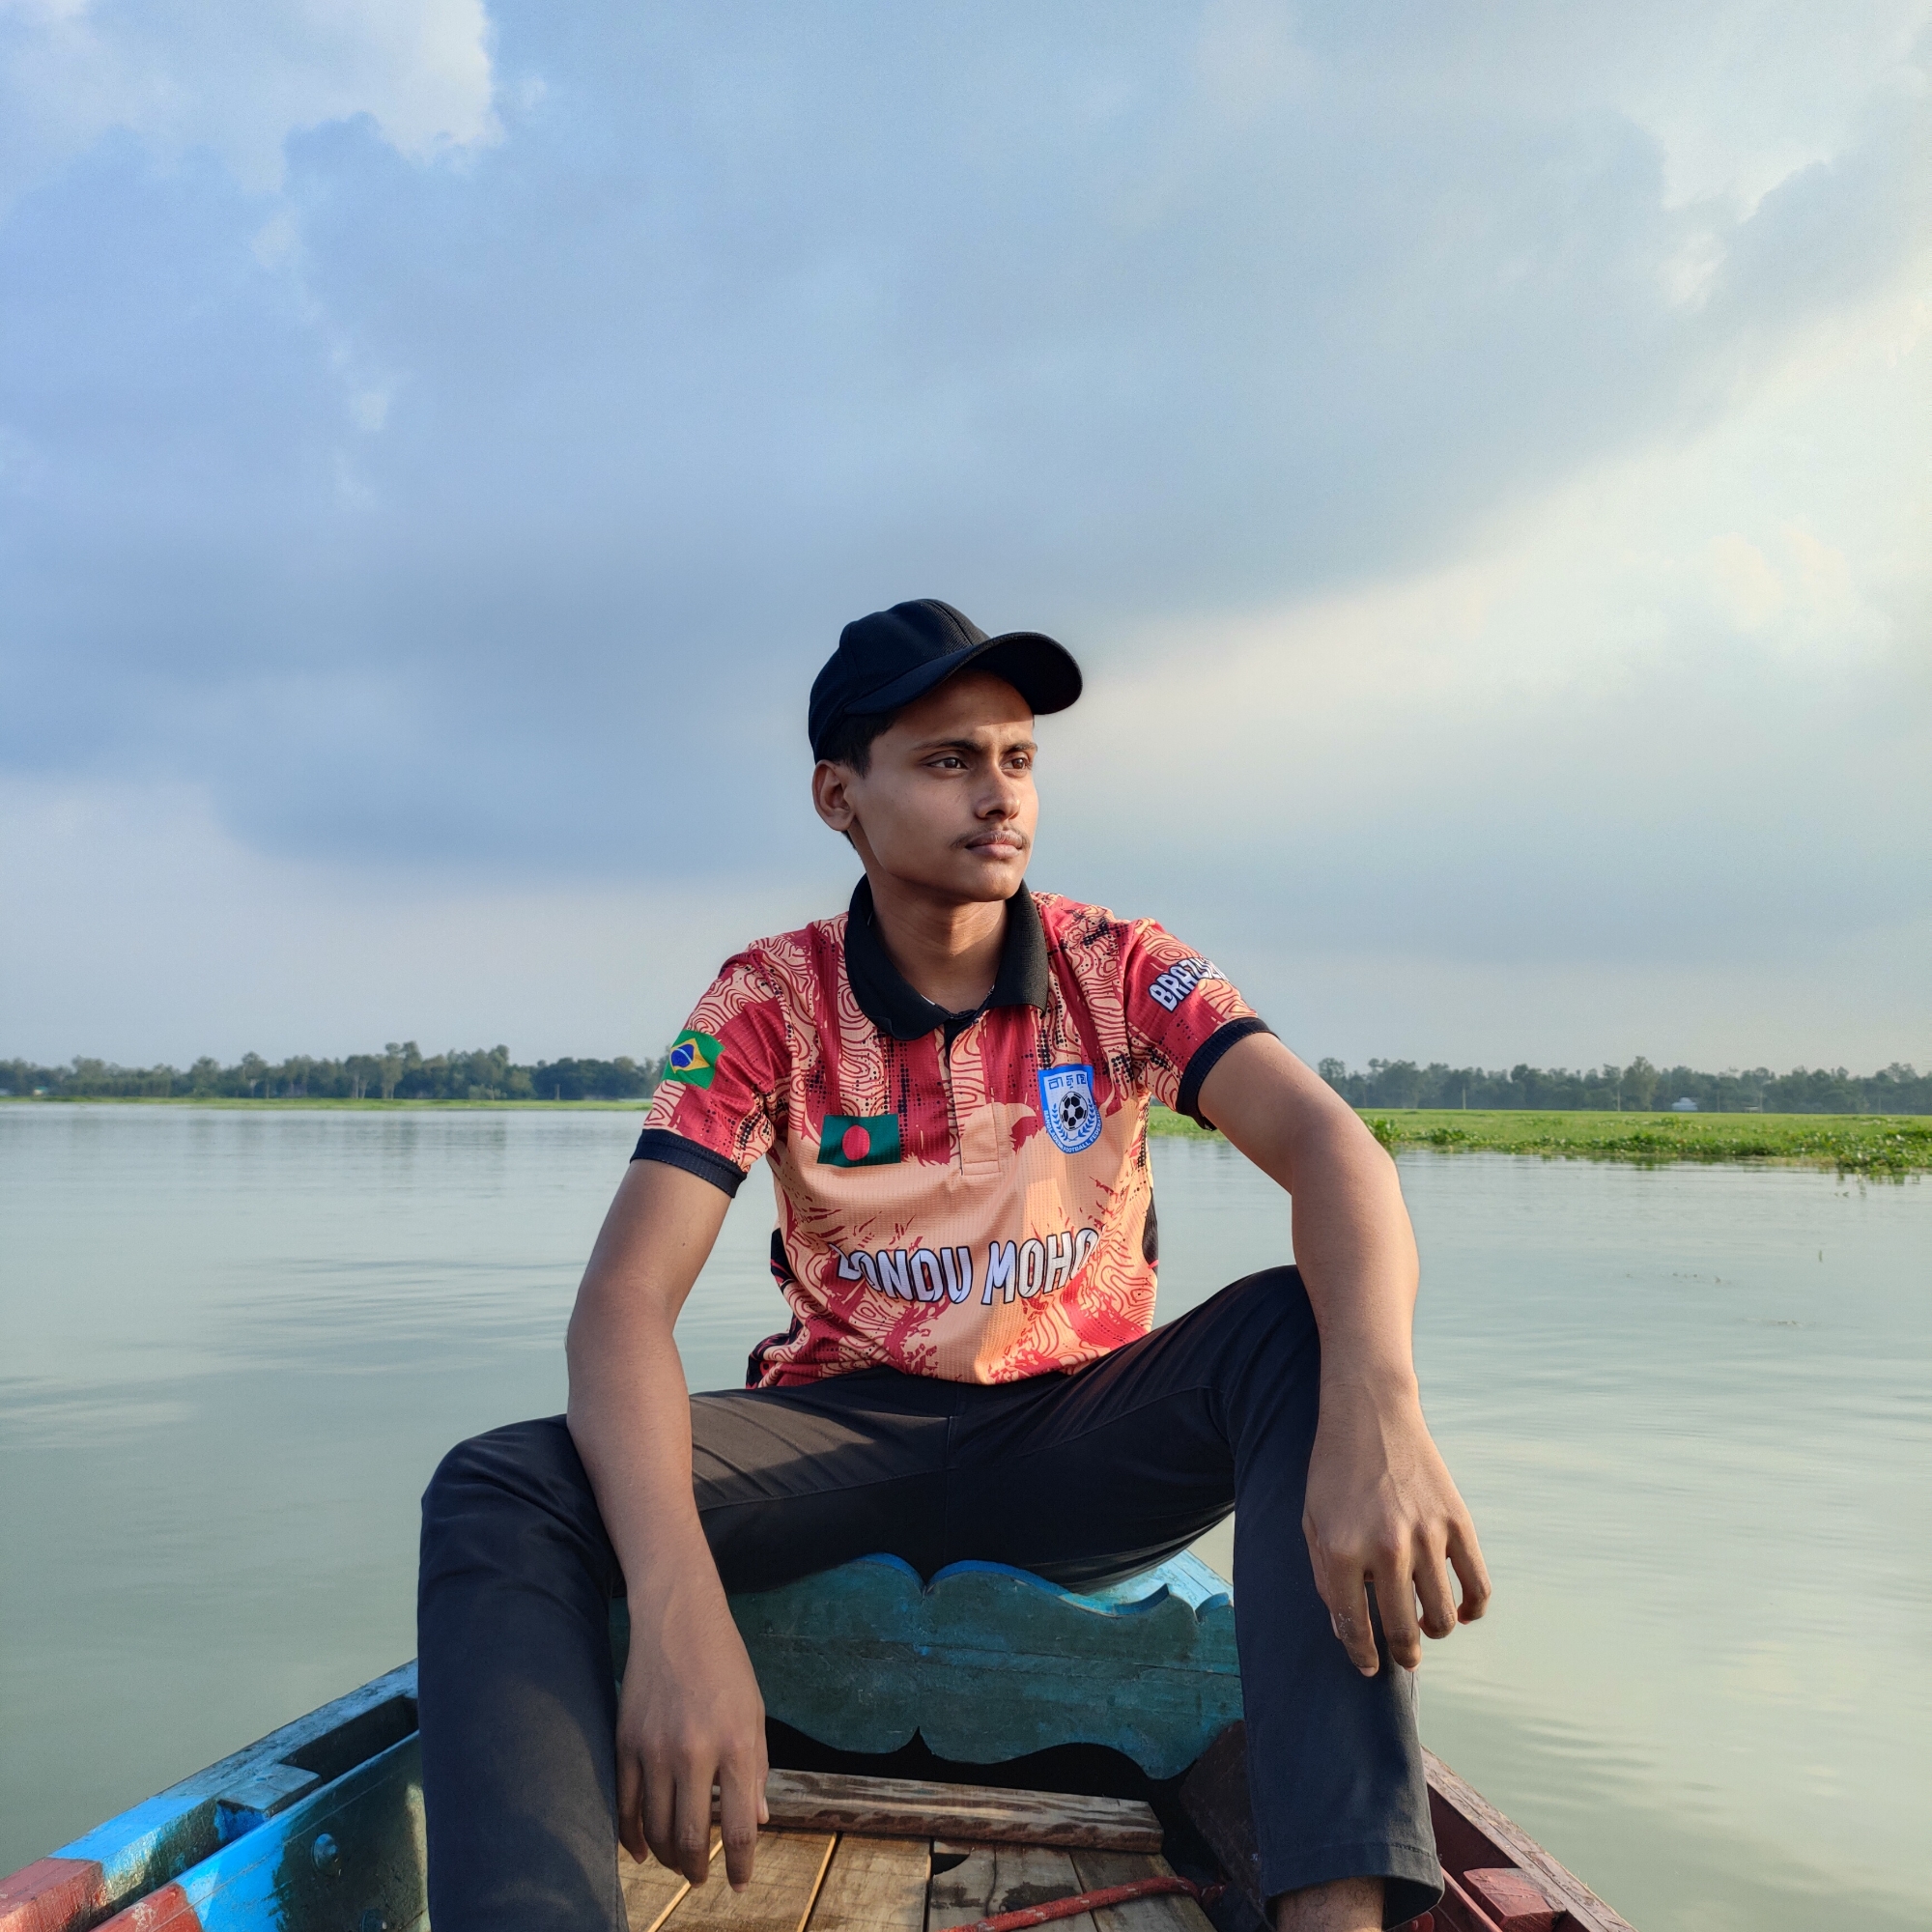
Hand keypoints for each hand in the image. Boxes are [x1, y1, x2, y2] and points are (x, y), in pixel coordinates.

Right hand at [616, 1565, 768, 1888]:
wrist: (678, 1619)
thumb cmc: (725, 1665)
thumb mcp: (754, 1713)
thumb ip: (757, 1770)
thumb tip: (757, 1821)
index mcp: (736, 1744)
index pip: (737, 1827)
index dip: (739, 1865)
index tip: (739, 1884)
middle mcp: (694, 1750)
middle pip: (688, 1837)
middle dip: (696, 1869)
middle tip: (701, 1879)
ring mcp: (654, 1748)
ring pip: (654, 1828)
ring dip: (666, 1857)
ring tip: (678, 1865)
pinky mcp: (624, 1742)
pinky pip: (624, 1805)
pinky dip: (631, 1836)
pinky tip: (642, 1850)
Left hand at [1303, 1376, 1489, 1674]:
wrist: (1371, 1414)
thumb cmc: (1334, 1470)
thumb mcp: (1312, 1522)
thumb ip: (1325, 1578)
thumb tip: (1347, 1629)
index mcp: (1341, 1550)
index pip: (1353, 1626)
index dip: (1361, 1655)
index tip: (1367, 1667)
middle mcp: (1385, 1548)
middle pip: (1402, 1629)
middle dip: (1402, 1655)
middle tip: (1403, 1660)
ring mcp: (1426, 1536)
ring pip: (1440, 1615)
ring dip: (1433, 1633)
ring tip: (1424, 1629)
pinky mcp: (1457, 1523)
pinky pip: (1476, 1586)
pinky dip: (1471, 1609)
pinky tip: (1459, 1612)